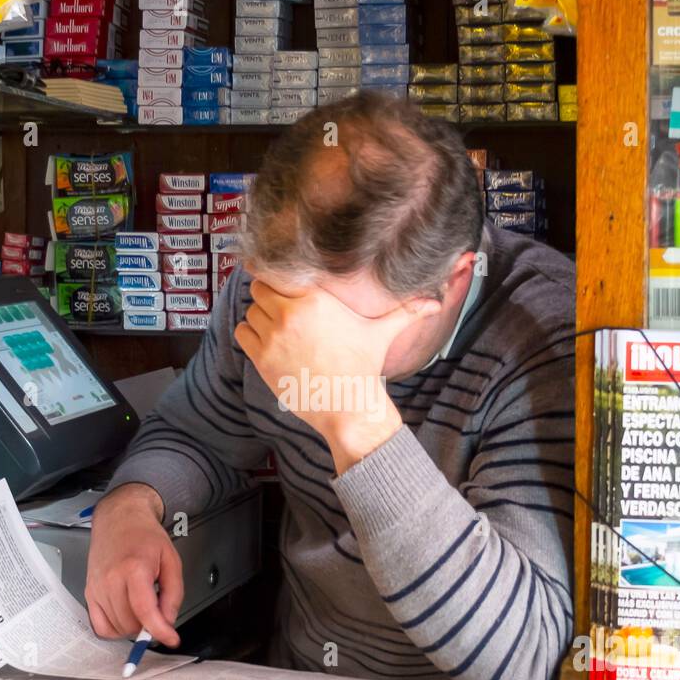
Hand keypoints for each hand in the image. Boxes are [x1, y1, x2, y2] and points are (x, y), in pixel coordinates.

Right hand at [84, 483, 182, 648]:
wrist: (119, 519)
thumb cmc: (144, 536)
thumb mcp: (171, 560)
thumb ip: (173, 594)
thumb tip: (168, 621)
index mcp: (134, 568)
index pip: (144, 610)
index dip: (159, 630)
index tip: (171, 639)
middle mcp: (110, 580)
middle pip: (130, 623)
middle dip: (149, 625)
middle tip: (158, 609)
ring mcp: (97, 587)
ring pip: (117, 627)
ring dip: (134, 627)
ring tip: (143, 605)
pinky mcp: (89, 592)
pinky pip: (100, 626)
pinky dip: (115, 629)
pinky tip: (127, 616)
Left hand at [235, 279, 440, 471]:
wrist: (347, 407)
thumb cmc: (363, 368)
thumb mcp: (382, 333)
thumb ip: (406, 312)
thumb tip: (435, 303)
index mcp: (315, 298)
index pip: (279, 271)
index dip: (277, 277)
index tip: (282, 286)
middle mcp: (290, 313)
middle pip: (260, 288)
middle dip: (268, 297)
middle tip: (281, 310)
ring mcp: (273, 336)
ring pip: (251, 312)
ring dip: (259, 318)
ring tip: (277, 330)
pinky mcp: (262, 358)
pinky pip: (243, 333)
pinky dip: (250, 335)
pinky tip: (268, 344)